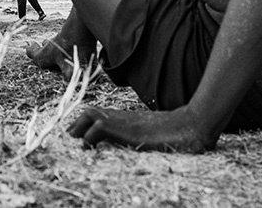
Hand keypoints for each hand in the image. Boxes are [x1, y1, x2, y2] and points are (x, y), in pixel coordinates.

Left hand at [68, 105, 214, 152]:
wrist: (193, 125)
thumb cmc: (178, 134)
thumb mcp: (155, 136)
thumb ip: (142, 138)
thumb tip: (142, 145)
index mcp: (127, 119)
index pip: (98, 116)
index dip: (83, 125)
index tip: (74, 136)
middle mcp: (123, 117)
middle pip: (90, 113)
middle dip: (75, 125)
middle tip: (68, 140)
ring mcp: (124, 121)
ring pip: (90, 115)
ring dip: (78, 128)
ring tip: (73, 143)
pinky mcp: (128, 129)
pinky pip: (99, 128)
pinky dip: (89, 137)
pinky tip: (88, 148)